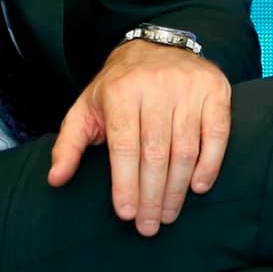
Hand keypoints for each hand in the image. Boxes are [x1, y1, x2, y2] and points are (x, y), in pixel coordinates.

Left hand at [46, 39, 231, 235]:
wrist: (156, 45)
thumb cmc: (118, 87)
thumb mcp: (86, 108)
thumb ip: (69, 144)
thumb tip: (56, 179)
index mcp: (121, 90)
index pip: (124, 145)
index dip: (126, 183)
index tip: (126, 214)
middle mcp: (156, 85)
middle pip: (155, 152)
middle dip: (152, 196)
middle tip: (149, 226)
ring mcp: (188, 86)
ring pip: (185, 148)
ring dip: (177, 189)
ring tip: (168, 214)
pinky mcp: (214, 90)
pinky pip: (217, 134)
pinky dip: (210, 164)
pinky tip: (197, 187)